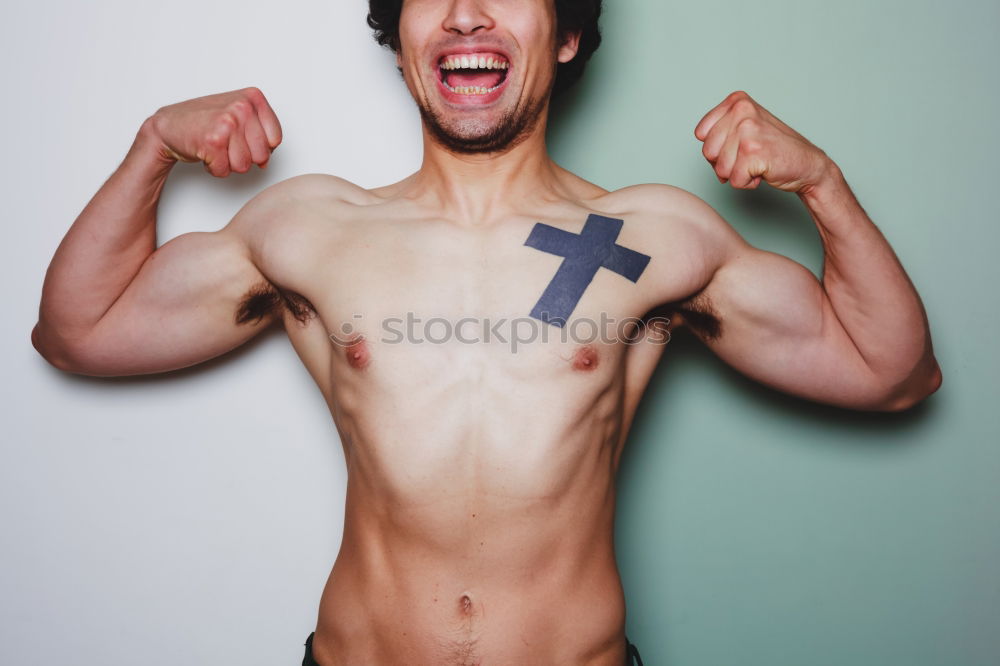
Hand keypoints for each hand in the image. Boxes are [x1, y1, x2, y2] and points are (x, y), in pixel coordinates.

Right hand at [143, 87, 281, 176]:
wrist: (168, 125)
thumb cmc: (204, 121)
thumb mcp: (238, 116)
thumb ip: (260, 134)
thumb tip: (267, 162)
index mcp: (253, 97)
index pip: (276, 139)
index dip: (259, 146)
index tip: (242, 138)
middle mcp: (242, 106)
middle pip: (262, 155)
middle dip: (243, 157)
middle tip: (226, 144)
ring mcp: (228, 122)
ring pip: (244, 166)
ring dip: (228, 164)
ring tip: (216, 147)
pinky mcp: (213, 140)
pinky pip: (225, 171)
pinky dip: (214, 168)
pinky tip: (205, 152)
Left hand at [694, 90, 831, 193]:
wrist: (808, 164)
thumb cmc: (774, 148)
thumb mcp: (745, 127)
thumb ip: (720, 129)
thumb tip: (699, 139)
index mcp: (737, 101)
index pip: (701, 133)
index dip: (717, 148)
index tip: (738, 146)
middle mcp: (741, 110)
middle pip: (708, 152)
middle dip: (725, 163)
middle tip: (750, 157)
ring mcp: (748, 130)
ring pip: (720, 168)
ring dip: (737, 174)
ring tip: (757, 163)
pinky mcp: (753, 152)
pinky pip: (734, 180)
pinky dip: (747, 183)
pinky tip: (763, 171)